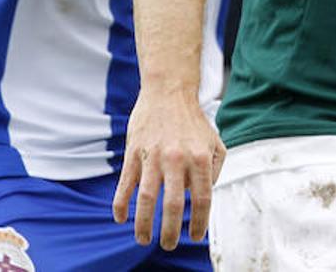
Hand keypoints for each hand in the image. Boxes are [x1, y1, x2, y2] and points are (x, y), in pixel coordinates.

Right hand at [112, 89, 224, 249]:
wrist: (169, 91)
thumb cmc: (193, 121)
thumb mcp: (215, 143)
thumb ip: (215, 170)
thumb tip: (204, 196)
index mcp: (201, 158)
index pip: (202, 198)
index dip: (199, 222)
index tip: (194, 236)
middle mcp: (178, 158)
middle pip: (174, 204)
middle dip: (171, 231)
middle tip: (169, 244)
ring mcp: (153, 156)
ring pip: (147, 199)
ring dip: (144, 224)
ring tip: (144, 240)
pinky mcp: (134, 152)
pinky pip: (125, 183)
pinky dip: (121, 203)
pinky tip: (120, 218)